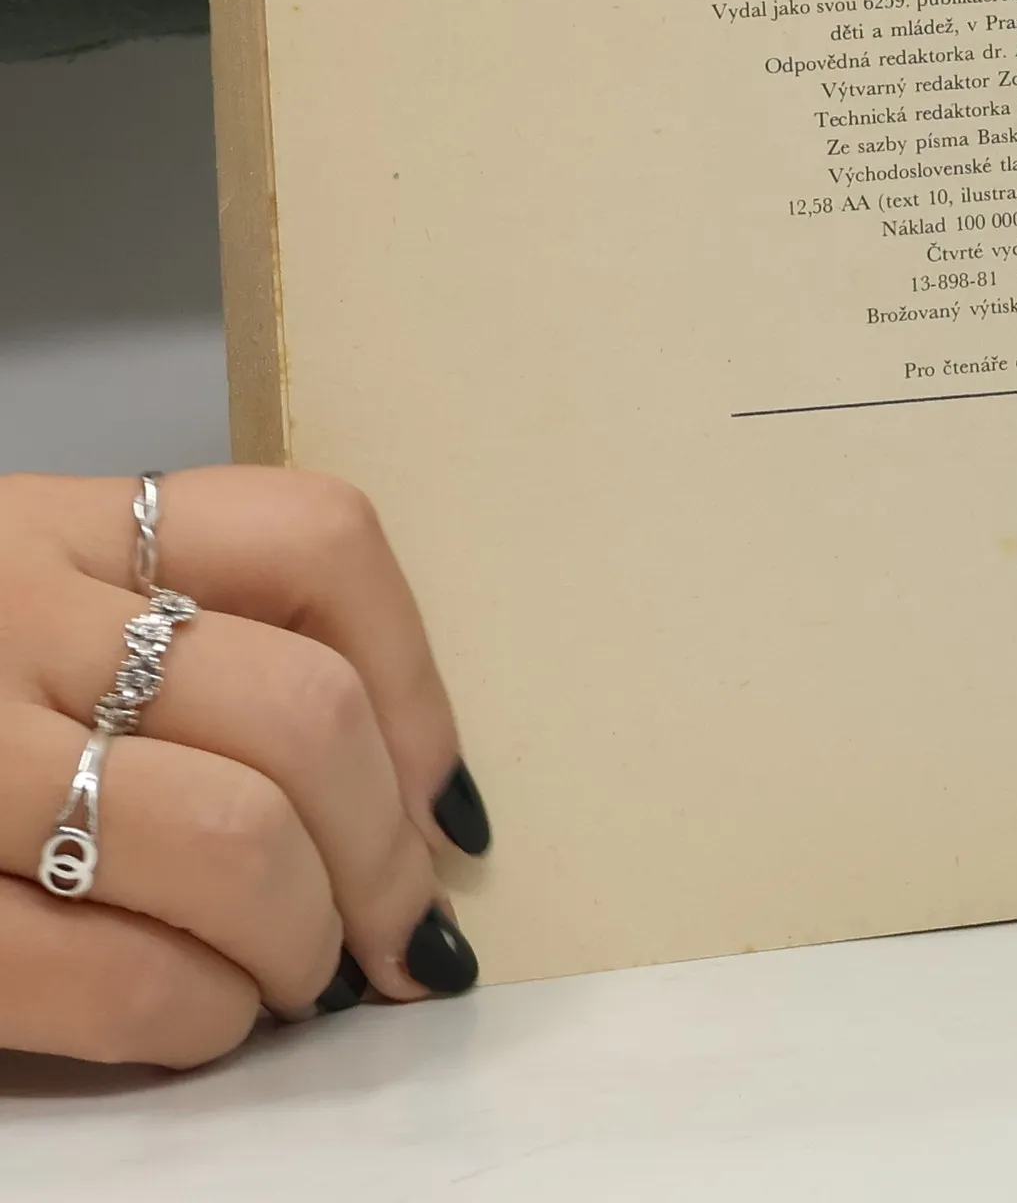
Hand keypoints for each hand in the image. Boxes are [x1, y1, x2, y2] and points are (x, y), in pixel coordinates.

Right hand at [0, 469, 487, 1067]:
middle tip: (396, 933)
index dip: (419, 688)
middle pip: (301, 711)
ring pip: (230, 837)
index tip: (444, 803)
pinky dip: (194, 1015)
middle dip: (383, 855)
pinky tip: (203, 1021)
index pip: (318, 539)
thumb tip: (417, 808)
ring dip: (305, 939)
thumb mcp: (26, 613)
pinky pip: (101, 968)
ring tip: (298, 977)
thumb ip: (189, 654)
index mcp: (57, 525)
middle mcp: (0, 610)